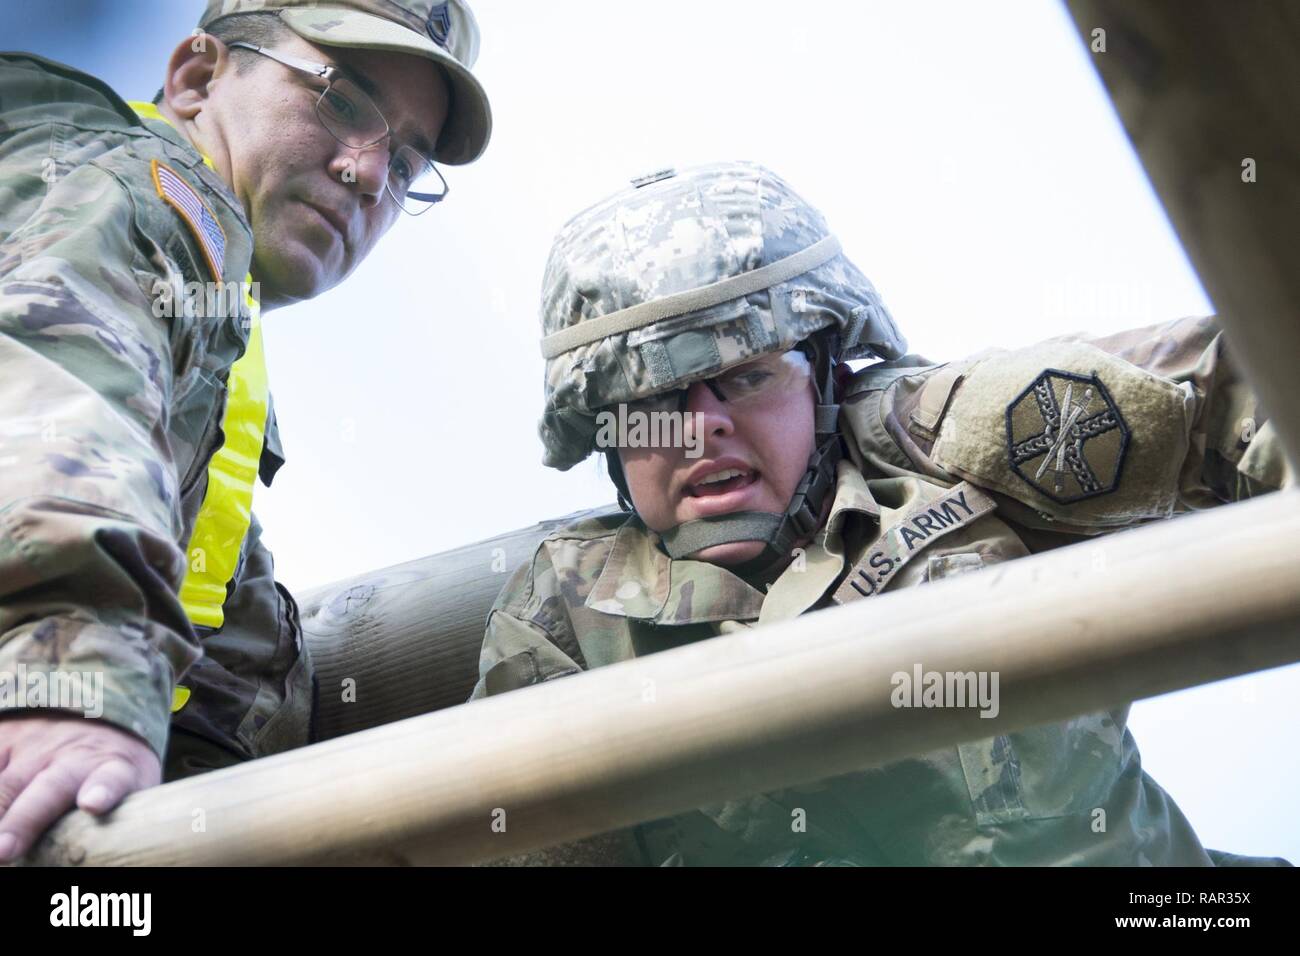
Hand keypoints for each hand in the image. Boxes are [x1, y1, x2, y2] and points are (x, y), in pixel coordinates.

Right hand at [0, 713, 159, 862]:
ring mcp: (35, 750)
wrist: (93, 709)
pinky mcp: (6, 741)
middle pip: (49, 789)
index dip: (103, 790)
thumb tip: (119, 863)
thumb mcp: (132, 783)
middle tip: (5, 850)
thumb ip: (124, 815)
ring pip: (7, 783)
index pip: (112, 780)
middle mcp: (73, 758)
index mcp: (114, 768)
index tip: (93, 804)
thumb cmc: (112, 766)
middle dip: (24, 820)